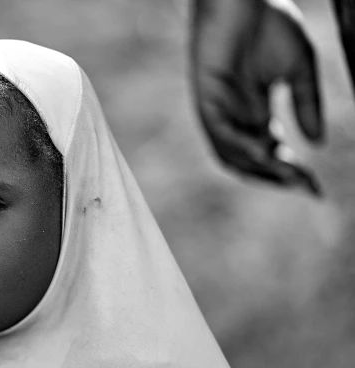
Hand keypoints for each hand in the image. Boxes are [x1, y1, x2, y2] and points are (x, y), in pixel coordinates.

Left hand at [191, 0, 323, 196]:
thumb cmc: (269, 25)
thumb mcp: (299, 70)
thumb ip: (306, 104)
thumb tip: (316, 143)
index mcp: (255, 112)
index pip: (272, 152)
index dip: (291, 173)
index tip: (315, 189)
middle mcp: (234, 116)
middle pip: (250, 162)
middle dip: (277, 177)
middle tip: (303, 186)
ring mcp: (218, 109)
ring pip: (231, 154)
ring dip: (258, 168)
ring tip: (287, 174)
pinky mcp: (206, 97)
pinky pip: (218, 132)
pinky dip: (238, 145)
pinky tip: (263, 151)